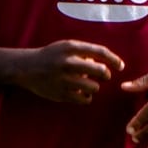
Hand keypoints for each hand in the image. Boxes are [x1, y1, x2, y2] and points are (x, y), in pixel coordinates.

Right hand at [9, 40, 124, 103]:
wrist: (26, 67)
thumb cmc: (51, 56)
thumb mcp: (66, 47)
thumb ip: (85, 52)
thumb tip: (104, 64)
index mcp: (70, 47)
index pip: (100, 52)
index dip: (114, 60)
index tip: (121, 66)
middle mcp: (67, 63)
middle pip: (100, 71)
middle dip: (105, 75)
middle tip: (104, 76)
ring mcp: (63, 79)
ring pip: (93, 87)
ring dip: (94, 87)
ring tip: (87, 84)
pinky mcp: (60, 94)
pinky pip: (84, 99)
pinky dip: (86, 97)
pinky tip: (81, 93)